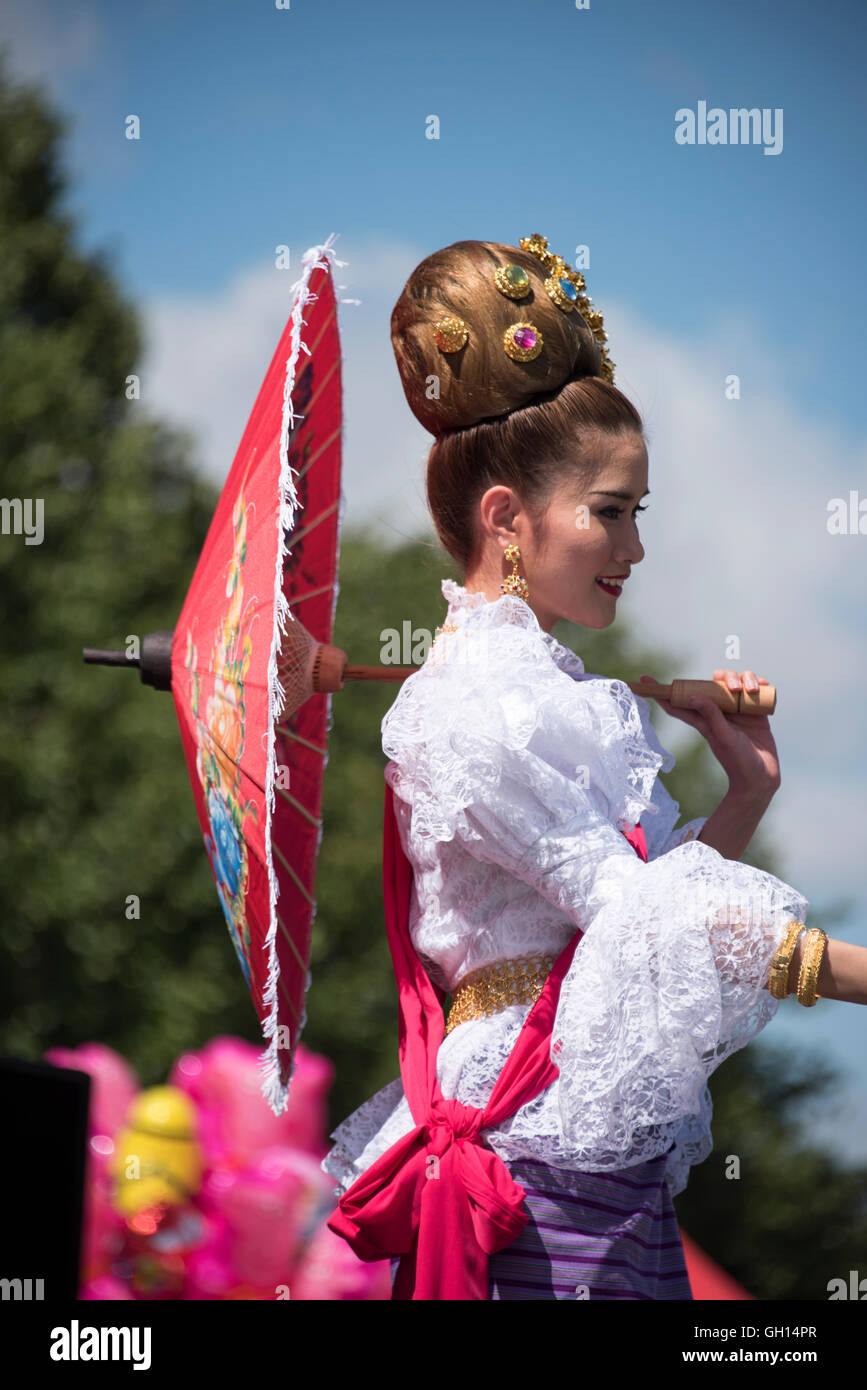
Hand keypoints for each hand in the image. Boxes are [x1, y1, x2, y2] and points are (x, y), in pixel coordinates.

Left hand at [638, 669, 780, 800]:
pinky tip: (761, 686)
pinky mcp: (754, 711)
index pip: (678, 702)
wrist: (763, 776)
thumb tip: (693, 697)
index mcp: (703, 719)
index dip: (662, 691)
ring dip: (744, 678)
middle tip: (734, 687)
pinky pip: (754, 689)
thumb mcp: (723, 737)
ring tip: (751, 689)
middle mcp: (719, 712)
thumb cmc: (739, 761)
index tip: (643, 680)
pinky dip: (758, 682)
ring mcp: (737, 710)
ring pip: (735, 682)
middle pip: (713, 683)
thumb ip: (711, 716)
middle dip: (724, 677)